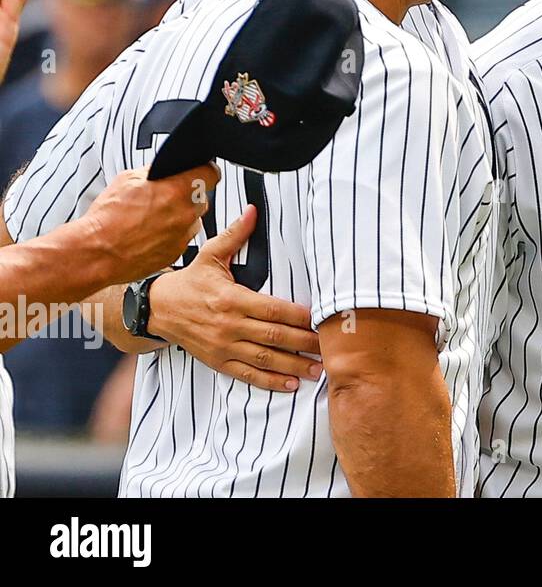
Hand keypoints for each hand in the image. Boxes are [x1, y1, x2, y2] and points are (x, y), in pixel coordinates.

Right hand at [83, 164, 219, 286]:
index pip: (211, 173)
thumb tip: (166, 169)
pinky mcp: (177, 253)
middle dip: (186, 195)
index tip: (198, 172)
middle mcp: (187, 213)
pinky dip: (171, 234)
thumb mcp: (128, 179)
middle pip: (200, 197)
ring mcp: (184, 235)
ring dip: (179, 216)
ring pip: (192, 219)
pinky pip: (181, 237)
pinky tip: (149, 234)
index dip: (203, 171)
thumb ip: (155, 172)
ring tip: (151, 219)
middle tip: (163, 197)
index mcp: (178, 190)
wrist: (96, 252)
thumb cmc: (108, 219)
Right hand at [149, 206, 321, 391]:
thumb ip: (235, 234)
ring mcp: (223, 346)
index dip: (299, 316)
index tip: (321, 319)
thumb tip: (253, 210)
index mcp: (232, 298)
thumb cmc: (190, 281)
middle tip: (331, 348)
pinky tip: (290, 385)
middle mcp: (229, 325)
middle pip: (274, 336)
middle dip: (305, 343)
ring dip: (293, 366)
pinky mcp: (218, 361)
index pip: (273, 309)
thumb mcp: (209, 255)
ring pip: (264, 359)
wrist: (157, 309)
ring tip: (318, 370)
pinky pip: (247, 374)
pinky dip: (269, 382)